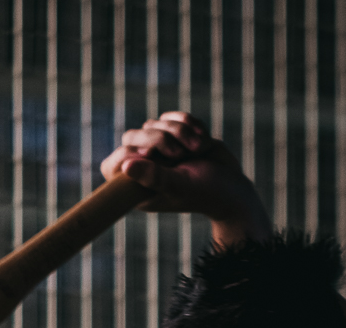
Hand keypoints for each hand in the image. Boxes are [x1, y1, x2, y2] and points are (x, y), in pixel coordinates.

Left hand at [100, 111, 271, 245]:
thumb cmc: (206, 192)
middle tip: (180, 154)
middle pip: (130, 137)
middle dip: (158, 139)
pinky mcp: (175, 136)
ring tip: (197, 148)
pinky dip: (187, 122)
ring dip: (179, 131)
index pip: (111, 165)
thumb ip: (153, 176)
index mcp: (137, 187)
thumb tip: (125, 166)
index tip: (153, 159)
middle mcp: (144, 168)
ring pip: (152, 124)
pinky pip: (170, 117)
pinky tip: (202, 137)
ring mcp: (159, 150)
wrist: (234, 186)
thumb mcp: (180, 185)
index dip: (128, 154)